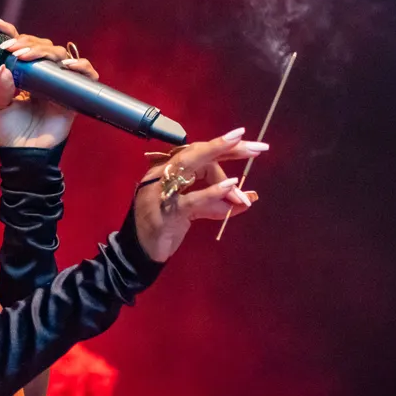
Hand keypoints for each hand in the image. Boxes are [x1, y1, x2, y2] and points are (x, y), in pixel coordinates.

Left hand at [0, 18, 99, 148]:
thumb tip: (6, 66)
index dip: (12, 33)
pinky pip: (86, 74)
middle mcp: (42, 75)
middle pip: (42, 46)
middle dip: (26, 43)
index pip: (21, 47)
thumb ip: (1, 88)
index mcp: (23, 74)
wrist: (23, 156)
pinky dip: (80, 66)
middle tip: (12, 50)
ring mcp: (59, 83)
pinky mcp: (74, 95)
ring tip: (27, 57)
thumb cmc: (9, 133)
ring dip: (45, 51)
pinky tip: (66, 66)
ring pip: (61, 54)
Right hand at [133, 129, 267, 261]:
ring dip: (222, 174)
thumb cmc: (164, 229)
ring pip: (191, 167)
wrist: (138, 255)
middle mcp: (160, 174)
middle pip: (195, 152)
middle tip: (257, 148)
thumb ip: (214, 203)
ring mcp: (160, 191)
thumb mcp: (191, 212)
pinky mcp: (165, 212)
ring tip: (240, 190)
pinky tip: (230, 187)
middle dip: (226, 147)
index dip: (222, 146)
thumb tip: (245, 199)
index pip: (196, 151)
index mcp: (164, 170)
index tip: (246, 140)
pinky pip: (192, 198)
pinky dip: (213, 192)